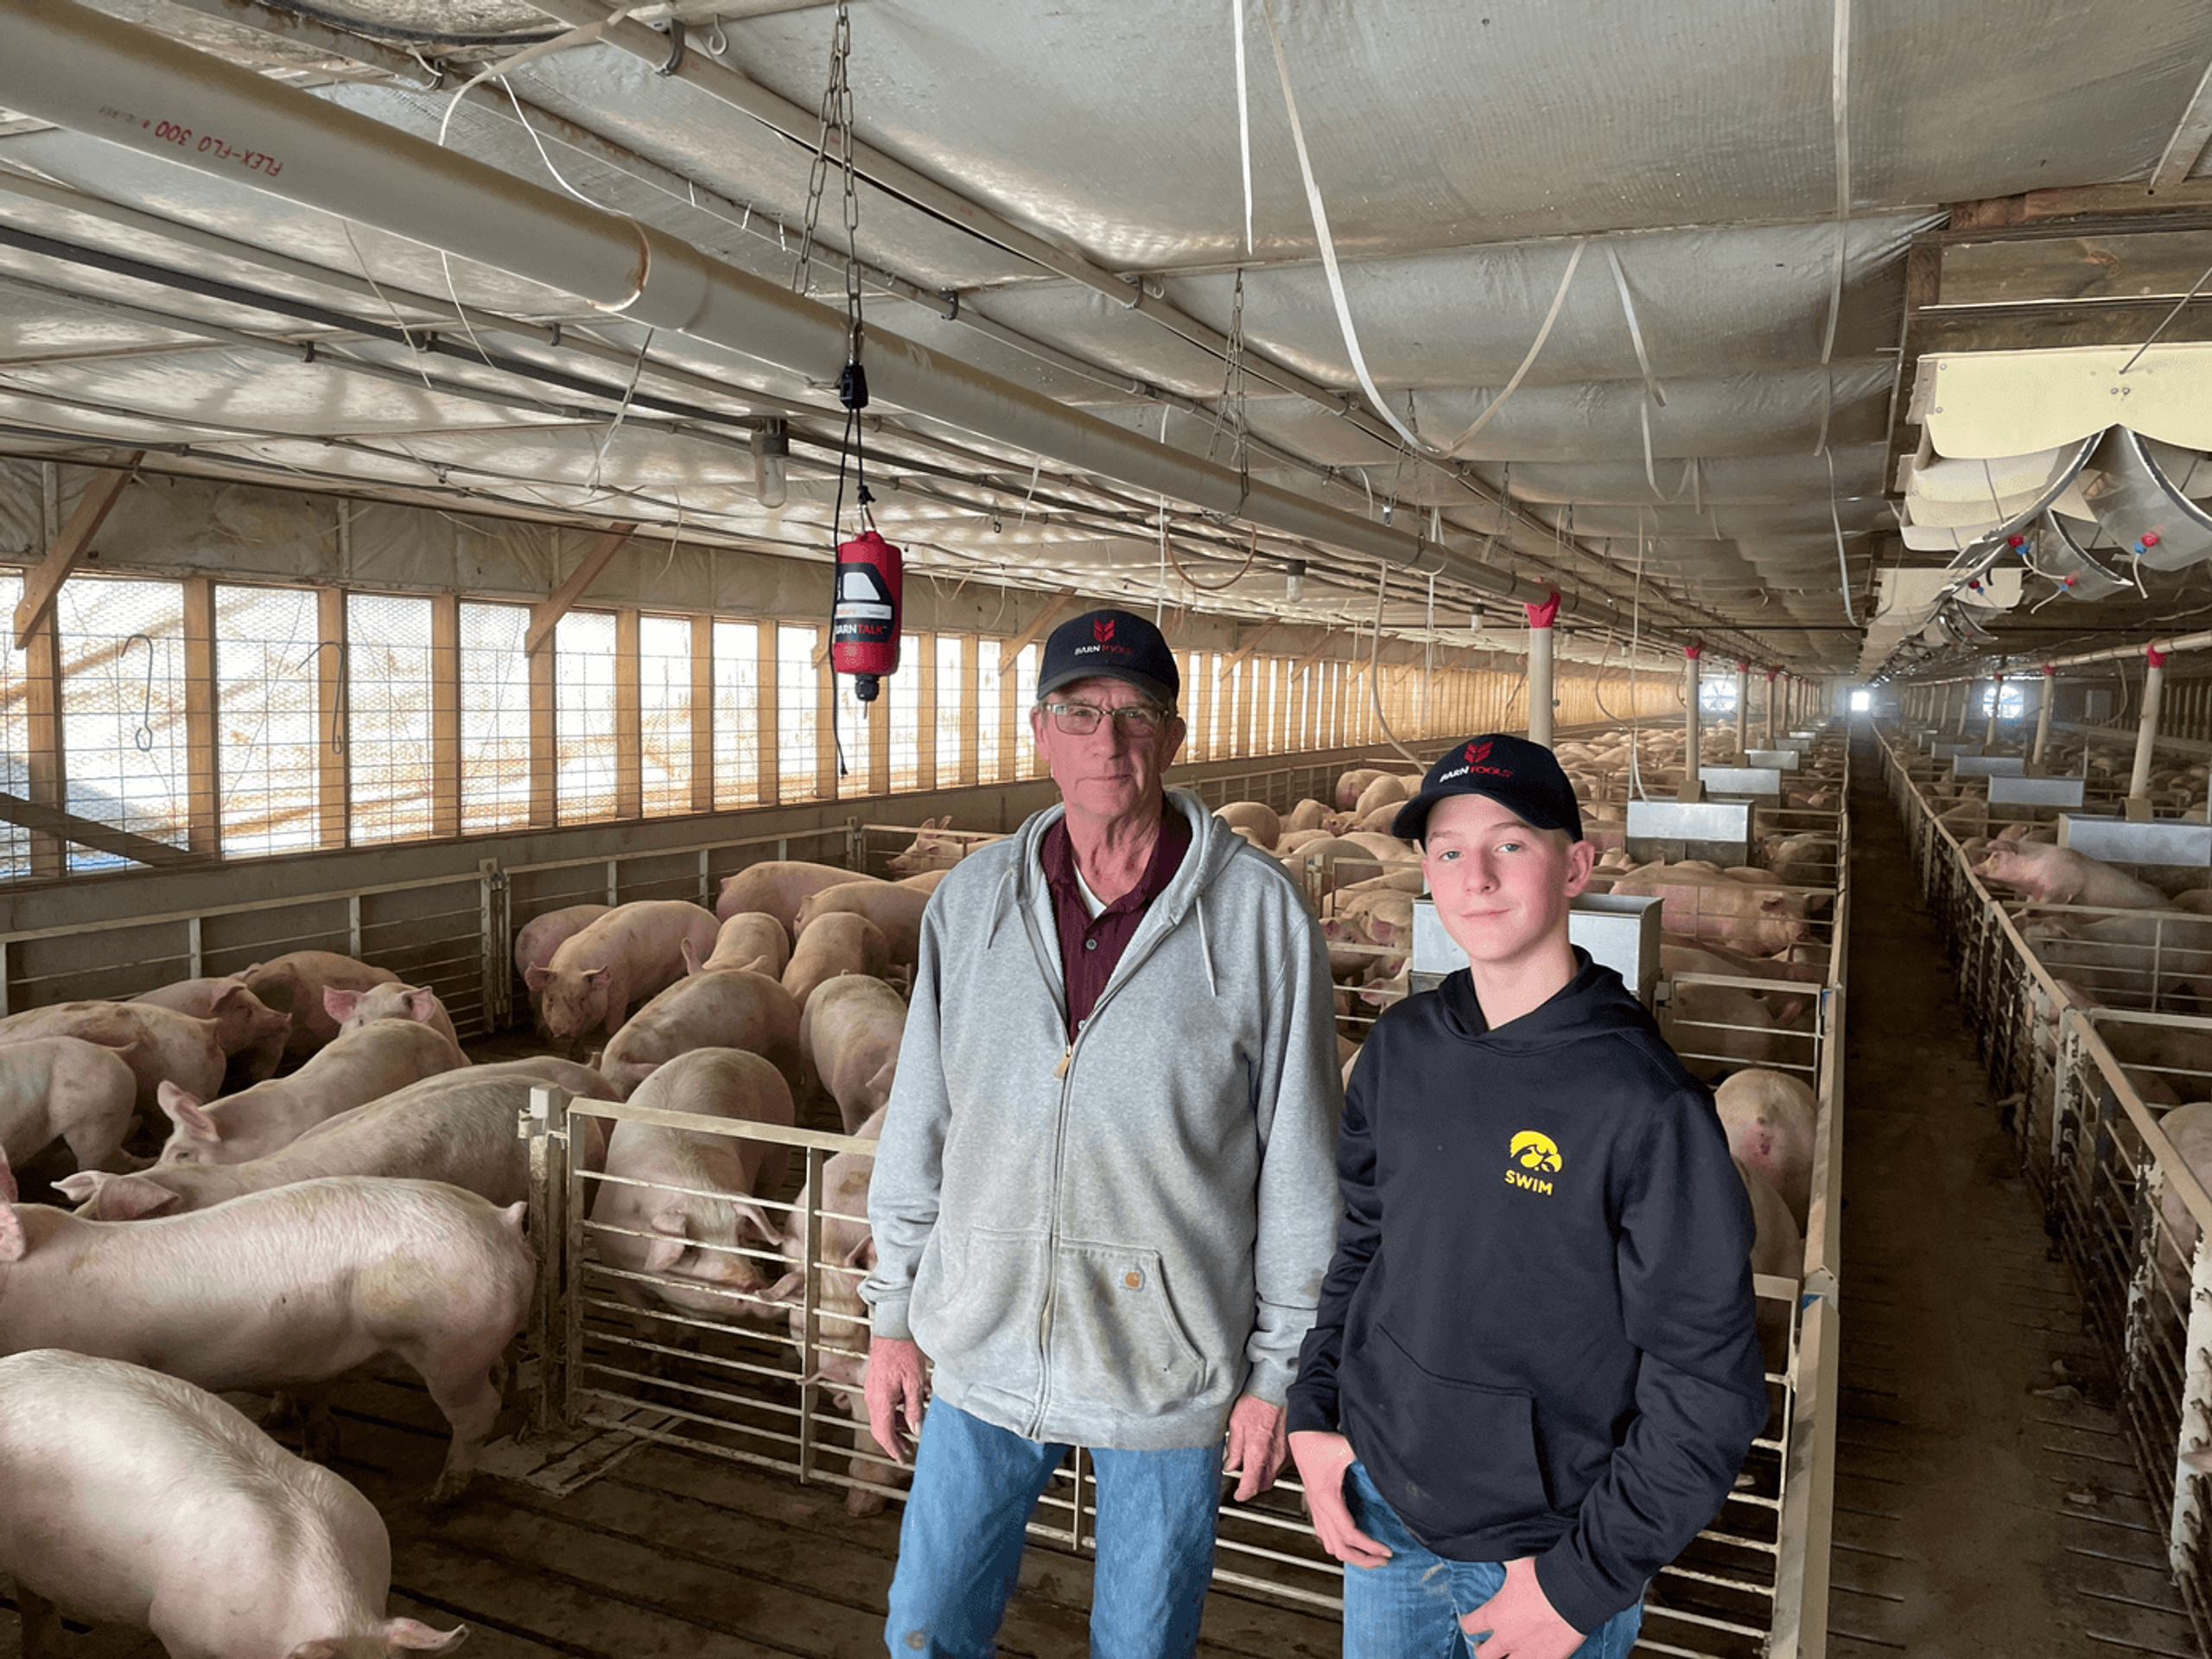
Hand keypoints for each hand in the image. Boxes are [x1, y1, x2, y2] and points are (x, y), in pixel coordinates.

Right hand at [863, 1337, 927, 1463]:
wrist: (892, 1328)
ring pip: (881, 1418)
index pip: (883, 1434)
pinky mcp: (875, 1384)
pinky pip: (881, 1406)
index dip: (894, 1450)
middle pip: (879, 1429)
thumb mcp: (915, 1381)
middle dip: (893, 1443)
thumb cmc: (905, 1351)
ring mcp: (871, 1390)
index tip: (903, 1460)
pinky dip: (893, 1415)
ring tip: (912, 1434)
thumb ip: (914, 1408)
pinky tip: (907, 1414)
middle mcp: (872, 1398)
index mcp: (881, 1399)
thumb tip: (916, 1430)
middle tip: (908, 1453)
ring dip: (895, 1428)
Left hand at [1220, 1394, 1288, 1500]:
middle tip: (1245, 1477)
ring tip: (1256, 1460)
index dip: (1242, 1494)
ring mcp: (1287, 1453)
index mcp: (1257, 1454)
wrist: (1276, 1388)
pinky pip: (1284, 1463)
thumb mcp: (1235, 1425)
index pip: (1251, 1486)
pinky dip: (1275, 1462)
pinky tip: (1269, 1450)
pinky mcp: (1294, 1447)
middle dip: (1254, 1485)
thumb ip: (1233, 1449)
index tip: (1238, 1494)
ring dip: (1265, 1473)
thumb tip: (1230, 1465)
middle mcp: (1275, 1457)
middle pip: (1264, 1484)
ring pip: (1275, 1474)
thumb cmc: (1256, 1402)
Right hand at [1286, 1430, 1390, 1566]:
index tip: (1387, 1551)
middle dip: (1363, 1560)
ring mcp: (1317, 1511)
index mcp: (1328, 1499)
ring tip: (1371, 1557)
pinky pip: (1326, 1537)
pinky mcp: (1316, 1509)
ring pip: (1331, 1546)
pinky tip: (1352, 1544)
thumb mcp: (1347, 1448)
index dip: (1370, 1547)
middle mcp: (1320, 1509)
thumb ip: (1366, 1456)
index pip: (1350, 1534)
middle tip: (1383, 1560)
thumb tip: (1386, 1463)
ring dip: (1351, 1556)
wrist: (1303, 1438)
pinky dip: (1340, 1547)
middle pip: (1340, 1548)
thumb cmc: (1321, 1443)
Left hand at [1461, 1556, 1584, 1658]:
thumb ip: (1502, 1555)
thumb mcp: (1517, 1561)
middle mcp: (1507, 1638)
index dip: (1467, 1623)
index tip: (1469, 1621)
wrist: (1574, 1594)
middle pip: (1482, 1655)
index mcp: (1496, 1614)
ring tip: (1504, 1656)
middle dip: (1481, 1650)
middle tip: (1482, 1645)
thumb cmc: (1545, 1575)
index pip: (1470, 1625)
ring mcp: (1527, 1653)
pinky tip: (1530, 1657)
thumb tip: (1491, 1538)